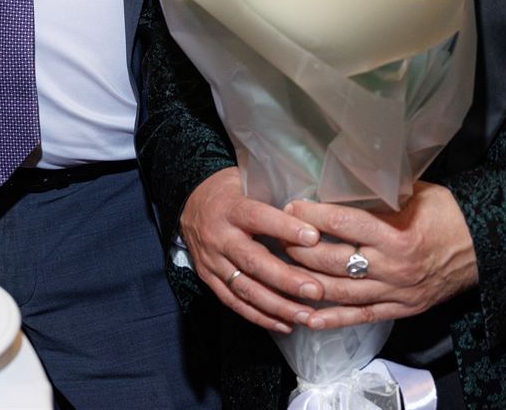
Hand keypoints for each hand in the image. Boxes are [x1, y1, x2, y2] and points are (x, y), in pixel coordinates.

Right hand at [180, 166, 328, 333]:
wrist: (188, 203)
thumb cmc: (228, 191)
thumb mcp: (245, 182)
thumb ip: (273, 198)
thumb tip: (313, 211)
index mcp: (229, 208)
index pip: (257, 217)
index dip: (285, 228)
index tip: (314, 237)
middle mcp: (218, 237)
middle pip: (253, 261)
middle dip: (286, 279)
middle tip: (317, 290)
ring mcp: (212, 261)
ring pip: (245, 288)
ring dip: (278, 306)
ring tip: (307, 316)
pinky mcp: (208, 279)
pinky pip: (234, 302)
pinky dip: (260, 317)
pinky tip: (285, 324)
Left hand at [281, 182, 477, 329]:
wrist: (484, 246)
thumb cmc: (447, 213)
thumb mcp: (414, 193)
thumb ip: (378, 193)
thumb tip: (339, 177)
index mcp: (397, 234)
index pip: (344, 224)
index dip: (313, 216)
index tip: (290, 207)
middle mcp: (394, 267)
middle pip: (336, 261)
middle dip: (302, 249)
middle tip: (278, 236)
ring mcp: (397, 292)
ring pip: (343, 292)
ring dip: (309, 283)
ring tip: (282, 271)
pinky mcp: (401, 309)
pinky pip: (360, 317)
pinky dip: (333, 319)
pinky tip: (308, 317)